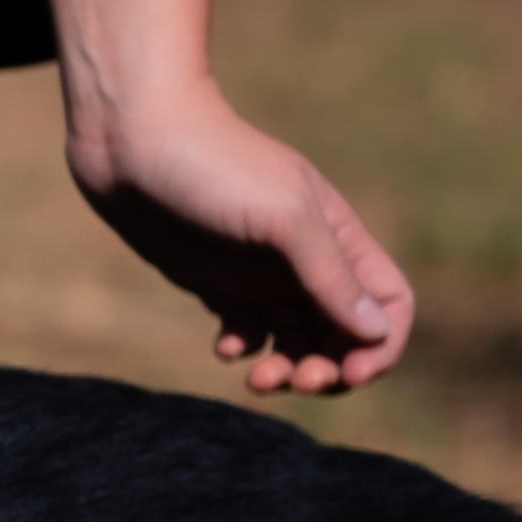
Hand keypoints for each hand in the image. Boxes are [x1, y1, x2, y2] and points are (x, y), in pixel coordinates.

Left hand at [67, 78, 415, 393]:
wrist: (133, 141)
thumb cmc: (215, 167)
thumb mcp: (284, 218)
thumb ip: (330, 274)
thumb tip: (376, 332)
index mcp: (338, 239)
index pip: (388, 305)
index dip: (381, 346)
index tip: (349, 374)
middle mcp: (306, 260)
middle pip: (343, 334)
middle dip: (329, 370)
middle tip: (293, 380)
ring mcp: (261, 273)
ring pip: (296, 340)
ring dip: (287, 369)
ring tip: (257, 379)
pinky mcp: (217, 282)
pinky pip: (247, 332)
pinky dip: (244, 349)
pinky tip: (223, 346)